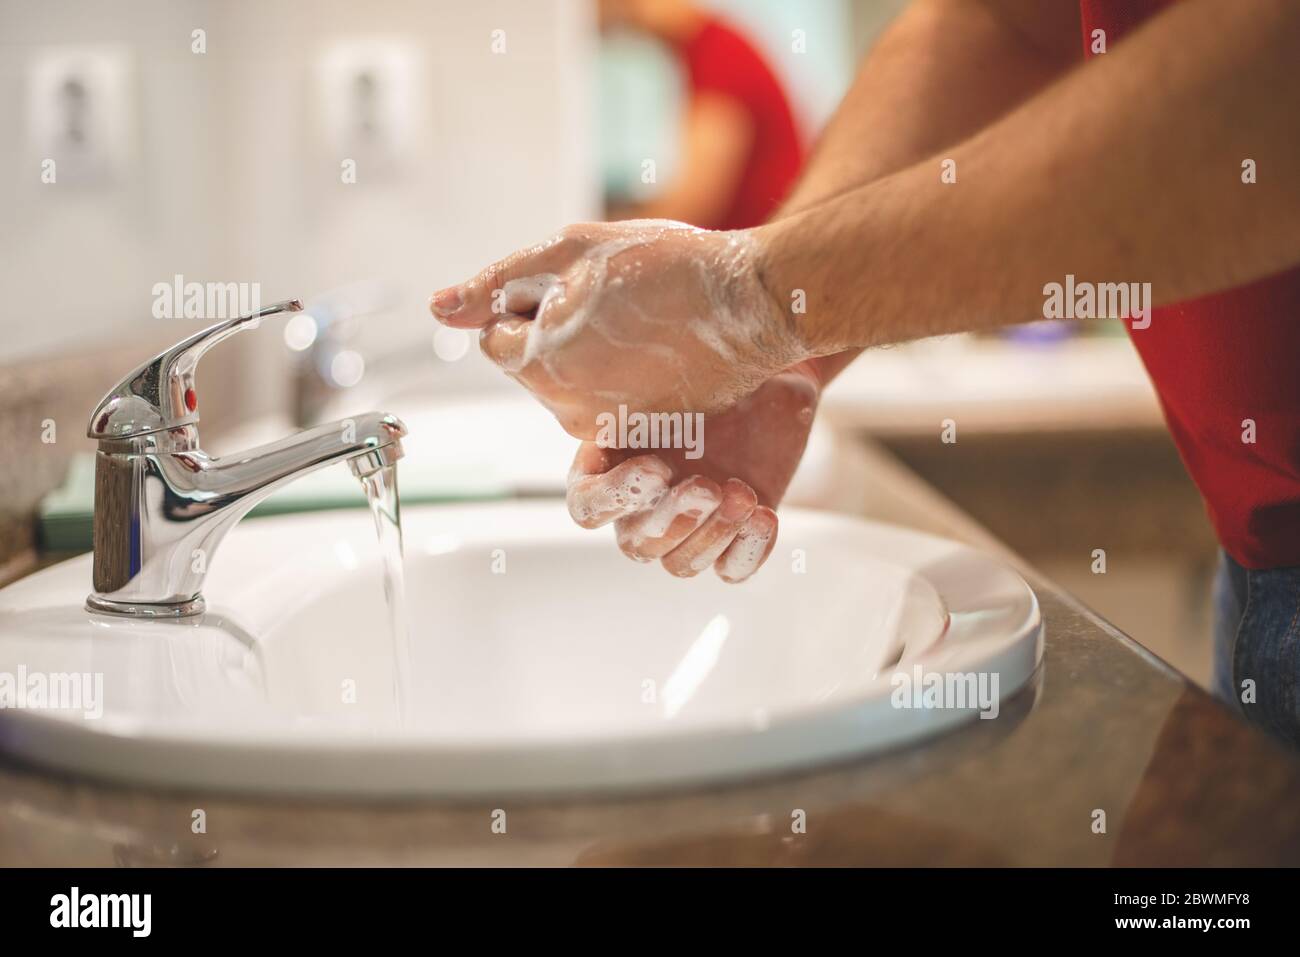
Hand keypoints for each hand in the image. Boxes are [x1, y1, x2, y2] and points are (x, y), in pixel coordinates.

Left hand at [430, 220, 805, 438]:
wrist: (748, 303)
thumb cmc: (663, 267)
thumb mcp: (569, 252)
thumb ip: (495, 282)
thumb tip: (439, 309)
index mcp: (536, 361)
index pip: (497, 336)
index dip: (530, 302)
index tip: (579, 289)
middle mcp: (564, 408)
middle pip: (532, 365)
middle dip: (557, 333)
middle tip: (613, 304)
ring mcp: (606, 426)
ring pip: (570, 385)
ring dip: (589, 355)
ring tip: (640, 326)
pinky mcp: (642, 433)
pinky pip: (610, 405)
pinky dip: (623, 380)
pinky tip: (657, 352)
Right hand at [563, 365, 818, 582]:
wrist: (768, 380)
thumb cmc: (709, 370)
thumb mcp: (673, 376)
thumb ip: (639, 394)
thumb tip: (611, 385)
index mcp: (608, 469)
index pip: (588, 507)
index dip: (616, 498)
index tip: (657, 468)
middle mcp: (640, 508)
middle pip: (638, 545)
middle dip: (675, 519)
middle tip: (709, 486)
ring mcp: (687, 528)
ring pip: (681, 564)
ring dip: (714, 535)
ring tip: (744, 495)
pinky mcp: (731, 539)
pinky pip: (730, 570)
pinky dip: (748, 551)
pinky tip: (765, 516)